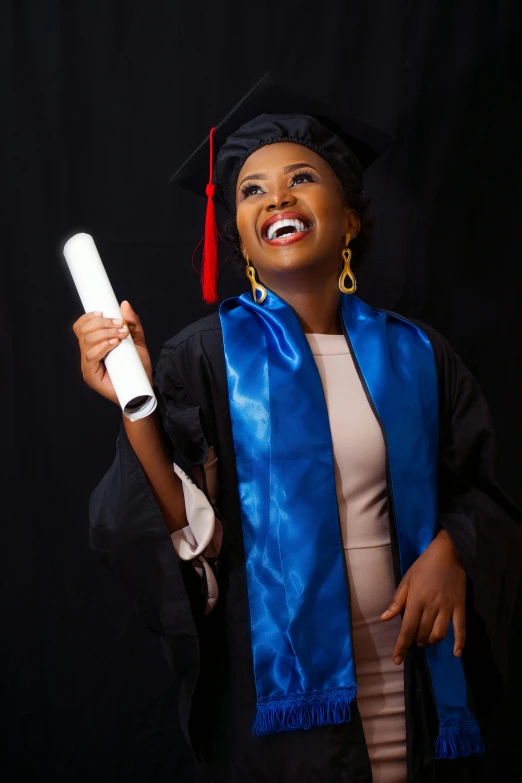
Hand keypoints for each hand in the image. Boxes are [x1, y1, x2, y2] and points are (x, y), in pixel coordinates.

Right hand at [72, 300, 152, 405]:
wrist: (144, 389)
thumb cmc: (138, 368)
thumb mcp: (138, 342)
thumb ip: (133, 324)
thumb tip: (124, 304)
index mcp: (94, 345)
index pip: (81, 327)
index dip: (89, 317)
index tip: (104, 312)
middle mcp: (88, 354)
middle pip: (83, 331)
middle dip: (103, 324)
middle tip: (121, 325)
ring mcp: (88, 366)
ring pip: (87, 342)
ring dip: (105, 333)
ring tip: (122, 335)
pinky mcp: (91, 376)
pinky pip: (91, 357)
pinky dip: (102, 347)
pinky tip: (114, 343)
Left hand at [380, 529, 465, 664]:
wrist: (449, 553)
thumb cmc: (424, 566)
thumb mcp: (406, 579)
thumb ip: (397, 601)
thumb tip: (384, 619)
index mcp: (416, 600)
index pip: (406, 628)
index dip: (401, 646)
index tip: (397, 660)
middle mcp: (431, 607)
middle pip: (422, 633)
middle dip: (416, 641)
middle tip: (414, 639)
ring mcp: (447, 608)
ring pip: (439, 634)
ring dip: (431, 641)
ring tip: (426, 640)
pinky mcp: (460, 607)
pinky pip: (461, 628)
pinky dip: (460, 643)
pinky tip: (456, 653)